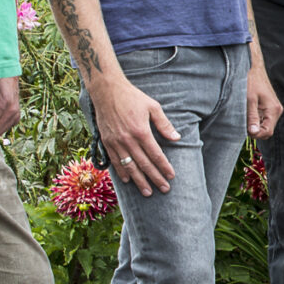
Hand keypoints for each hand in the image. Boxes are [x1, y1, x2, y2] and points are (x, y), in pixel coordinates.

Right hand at [90, 75, 178, 194]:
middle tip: (164, 189)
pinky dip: (122, 172)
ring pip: (130, 167)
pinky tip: (128, 181)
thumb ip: (164, 124)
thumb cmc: (132, 97)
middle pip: (144, 165)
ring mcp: (116, 142)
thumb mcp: (153, 107)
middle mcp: (128, 140)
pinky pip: (115, 161)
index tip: (171, 176)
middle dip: (155, 179)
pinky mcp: (107, 142)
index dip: (164, 167)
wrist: (107, 91)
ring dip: (139, 181)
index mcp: (141, 131)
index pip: (156, 155)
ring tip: (147, 192)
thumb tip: (177, 138)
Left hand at [245, 63, 281, 138]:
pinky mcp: (269, 107)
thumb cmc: (251, 81)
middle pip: (267, 130)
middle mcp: (276, 110)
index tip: (245, 130)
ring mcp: (273, 109)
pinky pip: (263, 119)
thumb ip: (252, 117)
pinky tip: (248, 112)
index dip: (256, 135)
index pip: (268, 132)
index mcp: (273, 109)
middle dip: (255, 131)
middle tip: (243, 123)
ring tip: (245, 116)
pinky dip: (255, 120)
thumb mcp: (249, 100)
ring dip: (254, 125)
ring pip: (265, 125)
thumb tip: (253, 133)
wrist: (253, 68)